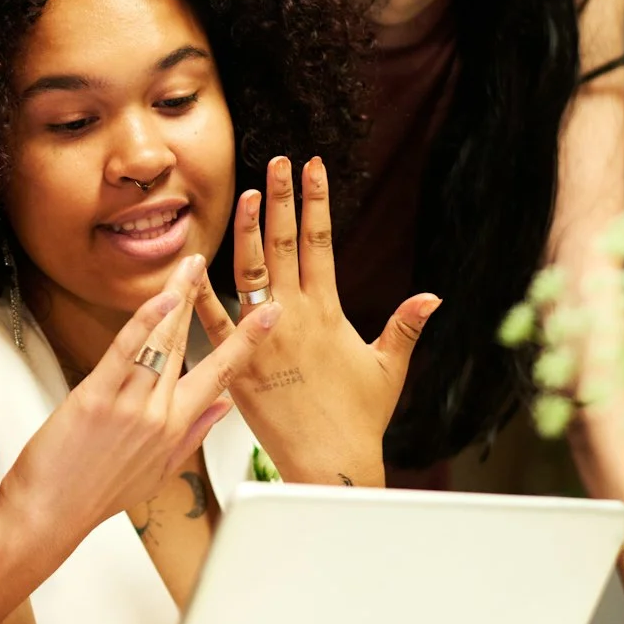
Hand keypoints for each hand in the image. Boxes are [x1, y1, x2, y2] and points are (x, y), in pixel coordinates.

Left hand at [0, 254, 257, 551]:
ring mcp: (129, 406)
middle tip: (203, 263)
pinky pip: (125, 352)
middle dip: (198, 299)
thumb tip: (223, 406)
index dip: (246, 342)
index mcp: (175, 430)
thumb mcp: (157, 473)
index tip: (270, 314)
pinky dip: (144, 322)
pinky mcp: (95, 398)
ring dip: (175, 298)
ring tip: (185, 267)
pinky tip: (162, 299)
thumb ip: (194, 435)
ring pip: (160, 342)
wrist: (48, 516)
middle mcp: (159, 415)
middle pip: (187, 345)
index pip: (221, 376)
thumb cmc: (95, 496)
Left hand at [196, 156, 440, 486]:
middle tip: (275, 161)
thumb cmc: (359, 419)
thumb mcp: (389, 367)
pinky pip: (213, 321)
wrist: (330, 462)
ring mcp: (263, 336)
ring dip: (245, 230)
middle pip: (284, 244)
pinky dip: (200, 293)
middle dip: (281, 199)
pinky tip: (191, 264)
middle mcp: (293, 316)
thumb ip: (405, 326)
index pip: (321, 242)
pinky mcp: (238, 362)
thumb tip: (433, 296)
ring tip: (244, 193)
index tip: (312, 166)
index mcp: (327, 311)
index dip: (316, 201)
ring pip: (249, 271)